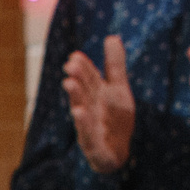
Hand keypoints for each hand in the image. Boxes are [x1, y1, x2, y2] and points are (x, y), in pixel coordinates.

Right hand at [62, 34, 134, 174]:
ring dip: (76, 98)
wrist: (118, 152)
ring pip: (81, 112)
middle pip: (83, 94)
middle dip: (77, 80)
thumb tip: (111, 36)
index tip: (75, 56)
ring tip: (70, 84)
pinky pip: (88, 136)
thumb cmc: (114, 119)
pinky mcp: (95, 148)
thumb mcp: (119, 89)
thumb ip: (114, 65)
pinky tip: (79, 113)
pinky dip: (84, 125)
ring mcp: (90, 129)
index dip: (83, 68)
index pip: (89, 79)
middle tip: (71, 66)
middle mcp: (89, 111)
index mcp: (95, 96)